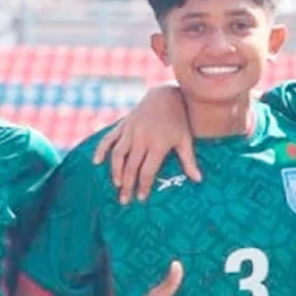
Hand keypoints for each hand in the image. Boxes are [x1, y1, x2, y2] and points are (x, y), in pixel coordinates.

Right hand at [95, 85, 199, 203]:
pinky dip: (101, 149)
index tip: (141, 198)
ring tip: (116, 185)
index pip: (147, 171)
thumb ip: (189, 161)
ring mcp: (130, 130)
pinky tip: (97, 162)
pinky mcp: (123, 124)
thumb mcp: (185, 140)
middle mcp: (142, 138)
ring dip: (115, 171)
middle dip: (128, 185)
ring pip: (118, 155)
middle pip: (131, 167)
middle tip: (124, 200)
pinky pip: (108, 138)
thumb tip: (198, 180)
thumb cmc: (178, 120)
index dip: (143, 186)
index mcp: (158, 144)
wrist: (166, 95)